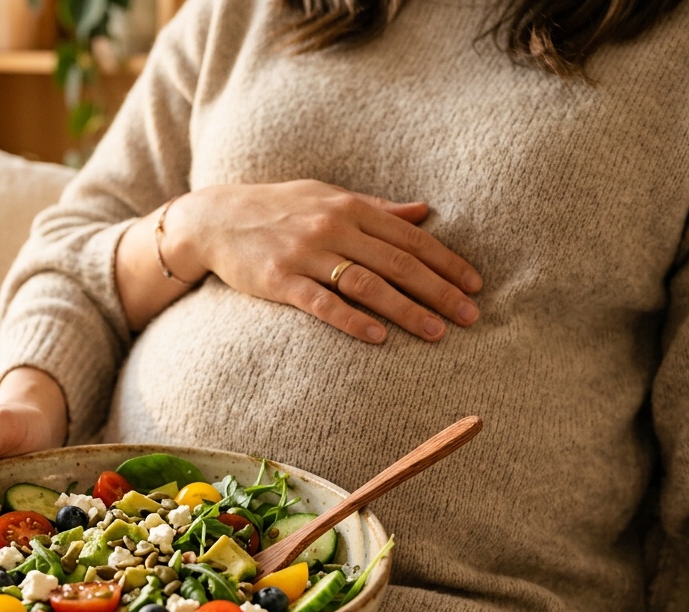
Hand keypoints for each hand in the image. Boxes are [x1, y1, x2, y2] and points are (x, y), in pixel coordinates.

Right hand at [164, 180, 481, 342]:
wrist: (213, 219)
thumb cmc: (277, 207)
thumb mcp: (327, 196)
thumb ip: (376, 207)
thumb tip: (425, 210)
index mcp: (350, 206)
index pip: (410, 237)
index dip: (446, 262)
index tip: (475, 285)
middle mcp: (332, 227)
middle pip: (397, 262)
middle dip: (438, 291)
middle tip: (470, 316)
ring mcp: (305, 253)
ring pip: (367, 284)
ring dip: (405, 310)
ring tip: (436, 333)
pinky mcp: (279, 279)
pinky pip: (322, 303)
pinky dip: (352, 320)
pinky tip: (378, 337)